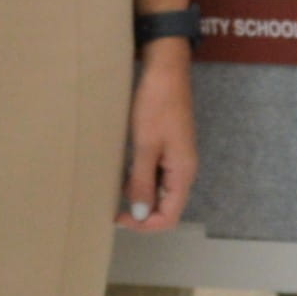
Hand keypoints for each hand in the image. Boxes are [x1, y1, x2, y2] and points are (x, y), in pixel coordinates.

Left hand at [123, 44, 196, 231]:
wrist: (166, 70)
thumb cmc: (156, 105)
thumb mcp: (145, 145)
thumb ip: (142, 182)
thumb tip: (139, 214)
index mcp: (183, 172)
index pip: (169, 216)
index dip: (144, 225)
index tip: (118, 217)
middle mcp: (184, 170)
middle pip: (166, 207)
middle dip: (141, 213)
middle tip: (112, 208)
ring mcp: (177, 159)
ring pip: (161, 192)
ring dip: (140, 196)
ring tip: (115, 192)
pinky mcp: (169, 148)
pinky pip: (157, 175)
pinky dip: (141, 180)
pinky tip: (124, 173)